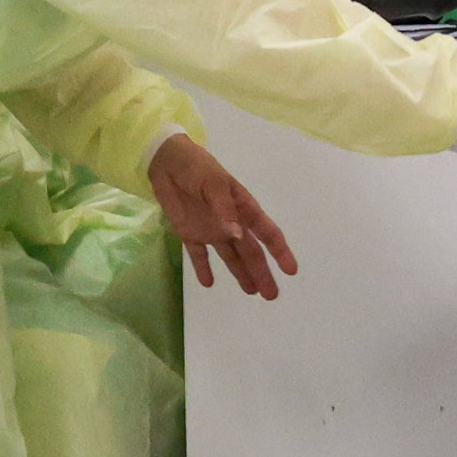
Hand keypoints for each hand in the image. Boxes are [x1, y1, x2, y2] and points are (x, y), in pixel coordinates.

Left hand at [148, 132, 297, 299]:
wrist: (166, 161)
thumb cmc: (196, 168)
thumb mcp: (213, 184)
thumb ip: (224, 210)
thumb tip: (237, 236)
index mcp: (242, 208)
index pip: (266, 233)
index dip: (280, 251)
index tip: (290, 270)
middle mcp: (231, 222)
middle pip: (250, 252)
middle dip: (262, 272)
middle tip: (271, 295)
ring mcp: (211, 229)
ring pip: (230, 257)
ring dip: (240, 274)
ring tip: (252, 292)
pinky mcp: (190, 233)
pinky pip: (199, 255)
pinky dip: (203, 268)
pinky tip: (209, 283)